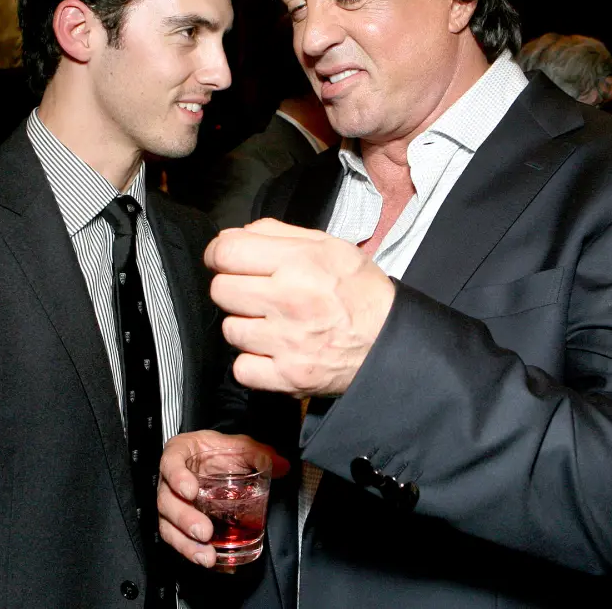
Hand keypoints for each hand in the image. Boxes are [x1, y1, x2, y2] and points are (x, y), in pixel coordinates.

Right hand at [157, 431, 287, 567]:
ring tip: (206, 556)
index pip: (171, 462)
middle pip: (167, 501)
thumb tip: (282, 465)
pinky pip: (178, 540)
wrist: (212, 460)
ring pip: (168, 526)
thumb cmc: (217, 450)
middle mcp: (170, 480)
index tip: (191, 490)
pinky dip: (192, 552)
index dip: (177, 477)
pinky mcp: (177, 523)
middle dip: (184, 520)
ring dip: (186, 544)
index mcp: (180, 453)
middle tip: (204, 531)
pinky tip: (209, 559)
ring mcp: (172, 503)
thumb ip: (258, 453)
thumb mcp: (238, 445)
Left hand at [205, 219, 394, 395]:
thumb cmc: (359, 291)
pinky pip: (242, 368)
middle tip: (255, 293)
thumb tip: (233, 236)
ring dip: (245, 326)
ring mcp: (286, 342)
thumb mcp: (328, 246)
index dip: (219, 253)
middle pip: (220, 290)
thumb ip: (277, 234)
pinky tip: (272, 352)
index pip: (226, 251)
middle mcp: (289, 300)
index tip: (225, 260)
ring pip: (230, 329)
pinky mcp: (288, 377)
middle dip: (233, 288)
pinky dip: (252, 363)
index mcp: (299, 262)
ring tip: (270, 323)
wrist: (392, 342)